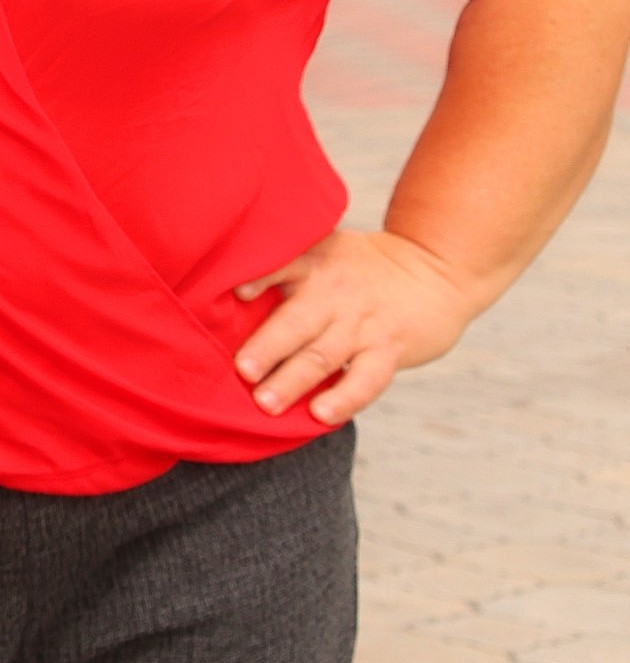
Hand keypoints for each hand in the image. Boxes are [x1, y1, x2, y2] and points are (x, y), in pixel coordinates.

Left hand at [232, 229, 474, 427]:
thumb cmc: (363, 266)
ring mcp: (363, 324)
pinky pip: (365, 379)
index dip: (259, 278)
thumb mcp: (326, 248)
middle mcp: (336, 293)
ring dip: (293, 380)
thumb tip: (226, 292)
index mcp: (315, 263)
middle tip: (242, 371)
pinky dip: (343, 398)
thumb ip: (284, 265)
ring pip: (324, 355)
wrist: (435, 268)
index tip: (236, 293)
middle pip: (298, 321)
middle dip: (268, 346)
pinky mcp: (388, 350)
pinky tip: (320, 414)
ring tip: (266, 403)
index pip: (284, 266)